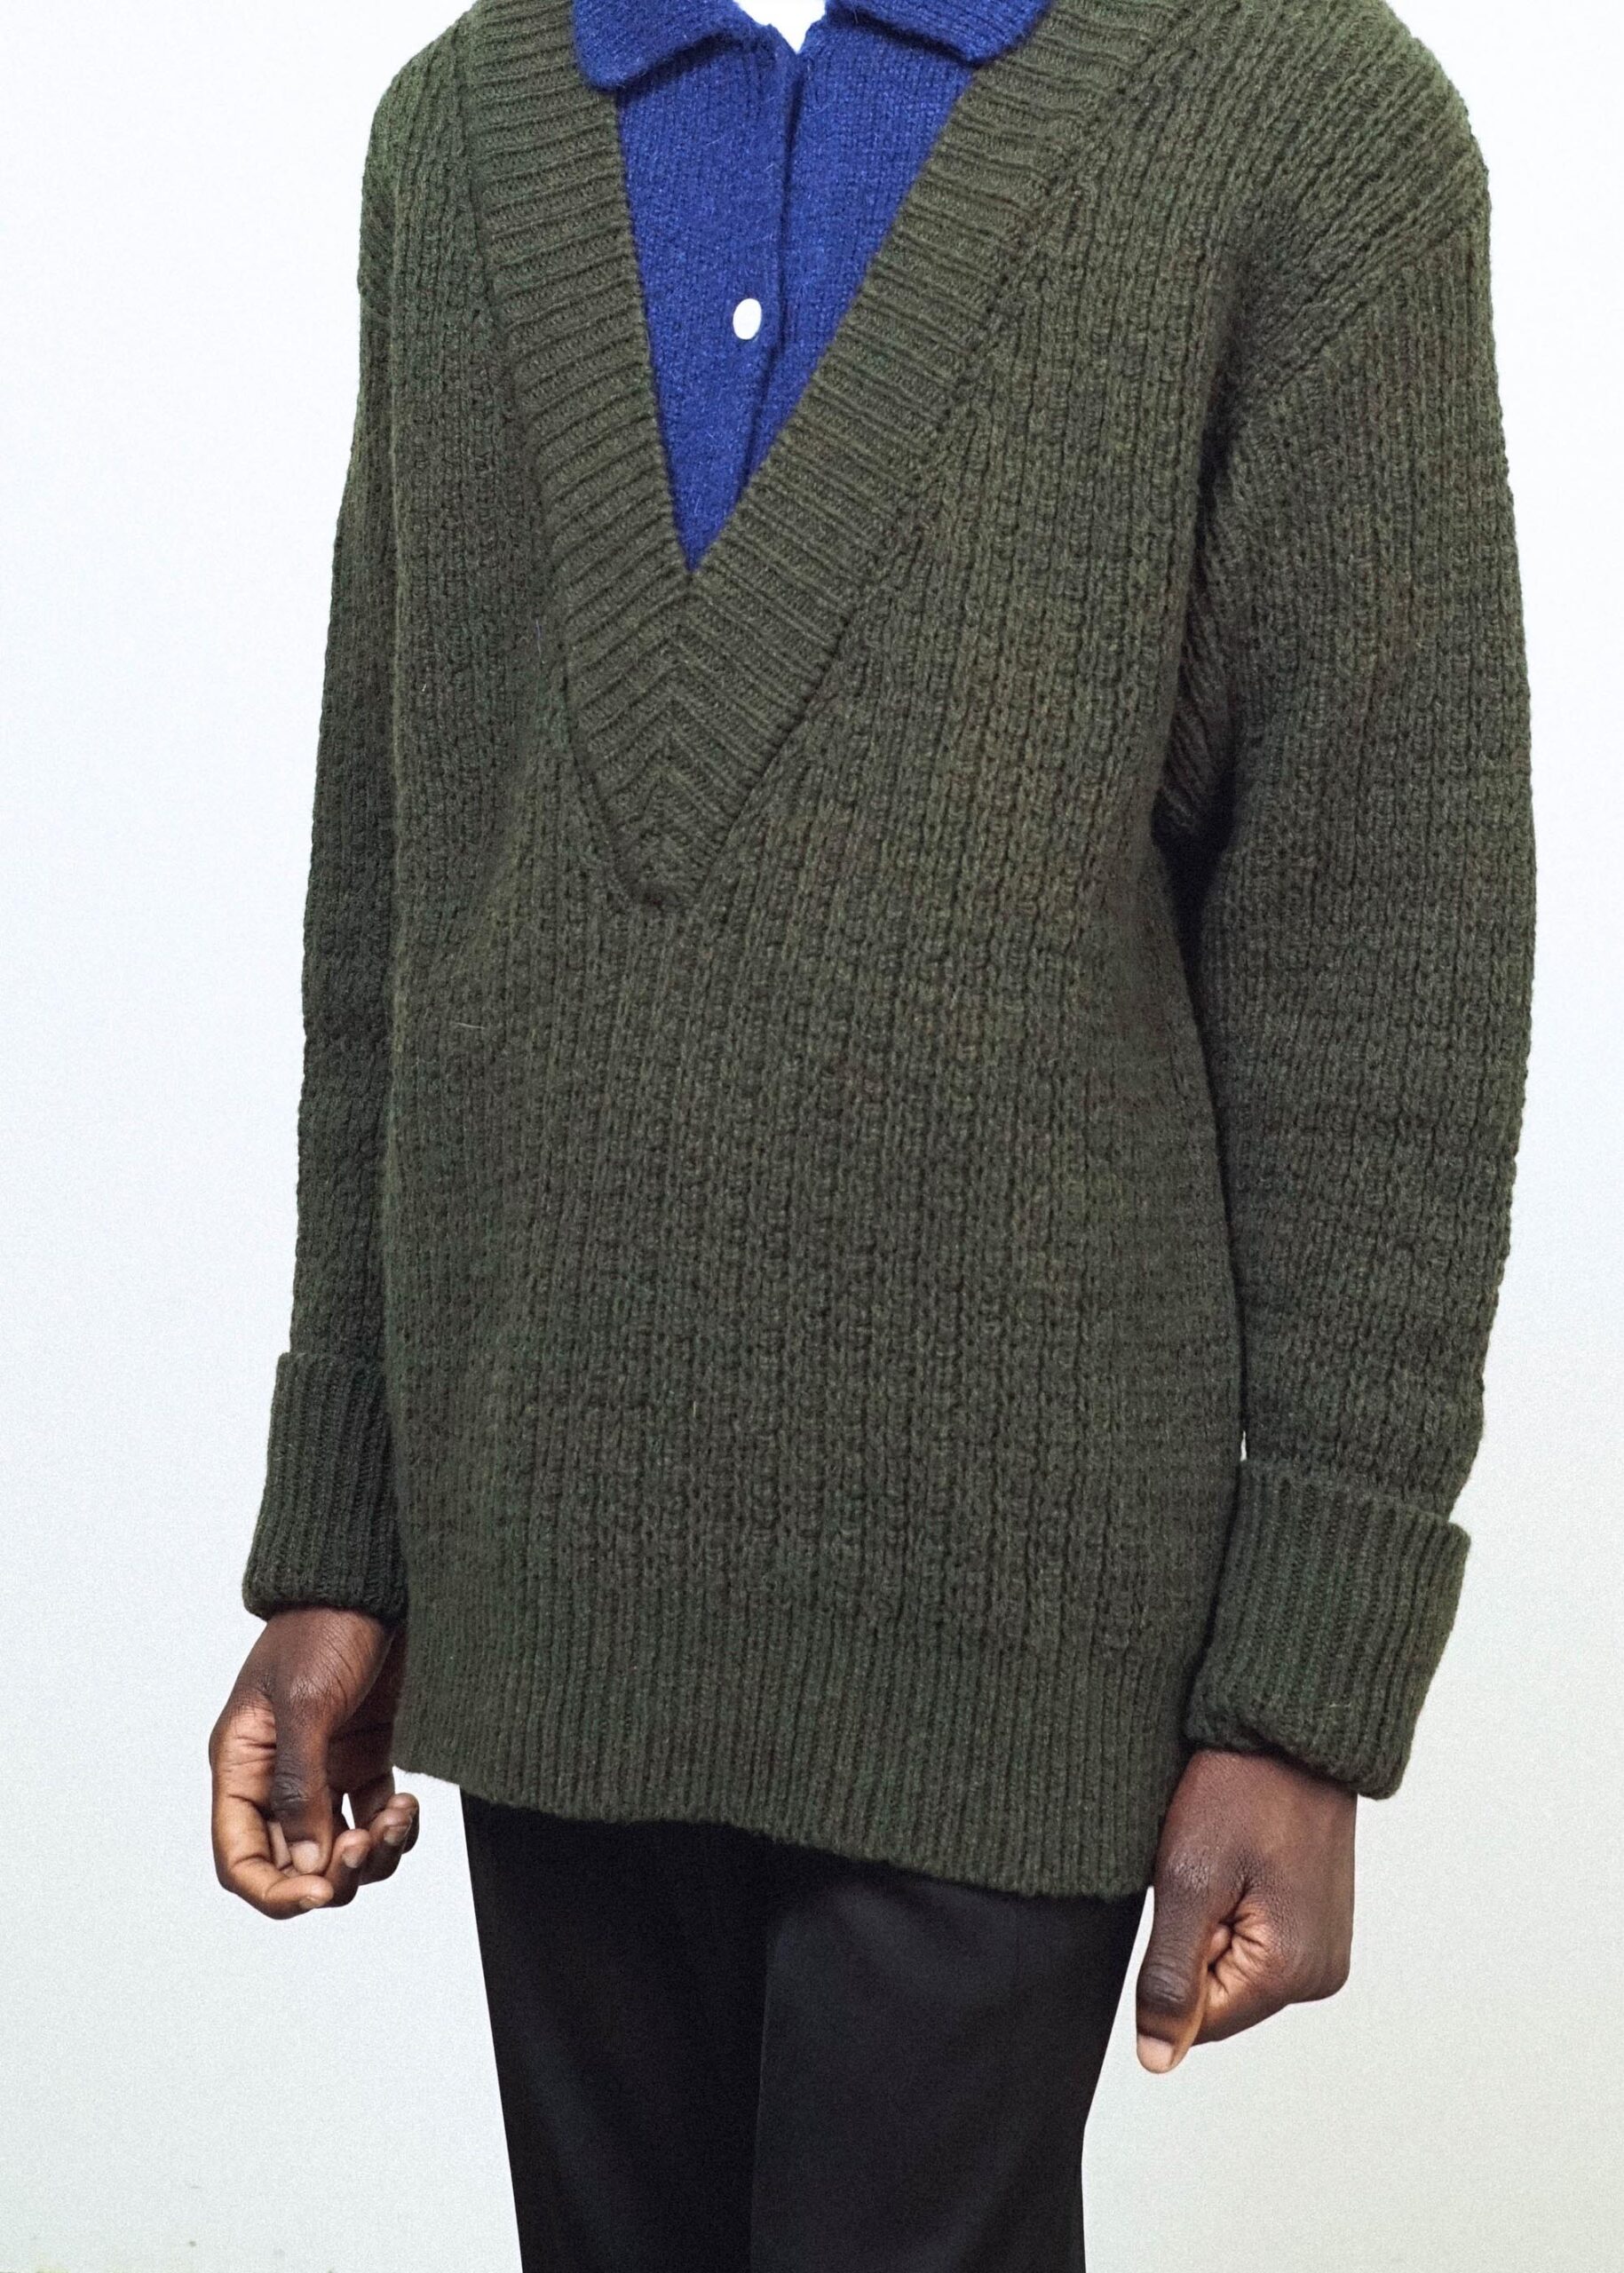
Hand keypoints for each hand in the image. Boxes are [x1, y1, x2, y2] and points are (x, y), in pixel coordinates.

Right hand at [209, 1606, 419, 1918]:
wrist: (374, 1580)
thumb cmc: (325, 1624)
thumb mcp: (305, 1704)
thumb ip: (299, 1786)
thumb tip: (305, 1864)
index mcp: (242, 1764)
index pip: (240, 1857)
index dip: (274, 1891)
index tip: (318, 1895)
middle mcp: (278, 1776)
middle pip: (294, 1864)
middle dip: (333, 1873)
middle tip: (367, 1847)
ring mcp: (325, 1769)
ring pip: (340, 1850)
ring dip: (372, 1855)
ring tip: (396, 1820)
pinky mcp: (366, 1758)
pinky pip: (375, 1821)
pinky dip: (394, 1828)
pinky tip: (408, 1805)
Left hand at [1135, 1747, 1354, 2071]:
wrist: (1287, 1732)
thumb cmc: (1242, 1790)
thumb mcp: (1187, 1883)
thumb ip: (1170, 1979)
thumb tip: (1157, 2059)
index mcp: (1293, 1974)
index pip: (1199, 2021)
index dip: (1171, 1961)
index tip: (1190, 1898)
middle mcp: (1320, 1975)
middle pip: (1218, 1995)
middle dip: (1194, 1939)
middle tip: (1209, 1872)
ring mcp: (1324, 1950)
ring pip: (1232, 1966)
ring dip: (1213, 1920)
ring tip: (1228, 1861)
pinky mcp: (1317, 1924)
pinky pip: (1255, 1939)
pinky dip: (1233, 1906)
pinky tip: (1242, 1861)